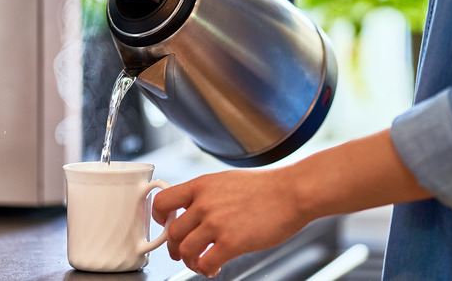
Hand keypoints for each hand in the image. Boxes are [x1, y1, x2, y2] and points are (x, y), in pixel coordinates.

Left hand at [152, 167, 308, 276]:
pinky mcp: (231, 242)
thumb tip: (194, 209)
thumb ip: (207, 194)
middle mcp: (204, 203)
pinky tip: (214, 268)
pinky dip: (206, 270)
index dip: (160, 217)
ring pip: (185, 251)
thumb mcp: (227, 180)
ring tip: (200, 263)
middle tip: (182, 252)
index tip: (166, 225)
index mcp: (201, 185)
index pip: (162, 201)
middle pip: (172, 232)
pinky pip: (205, 263)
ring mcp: (216, 223)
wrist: (291, 192)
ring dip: (190, 262)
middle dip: (175, 247)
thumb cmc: (266, 187)